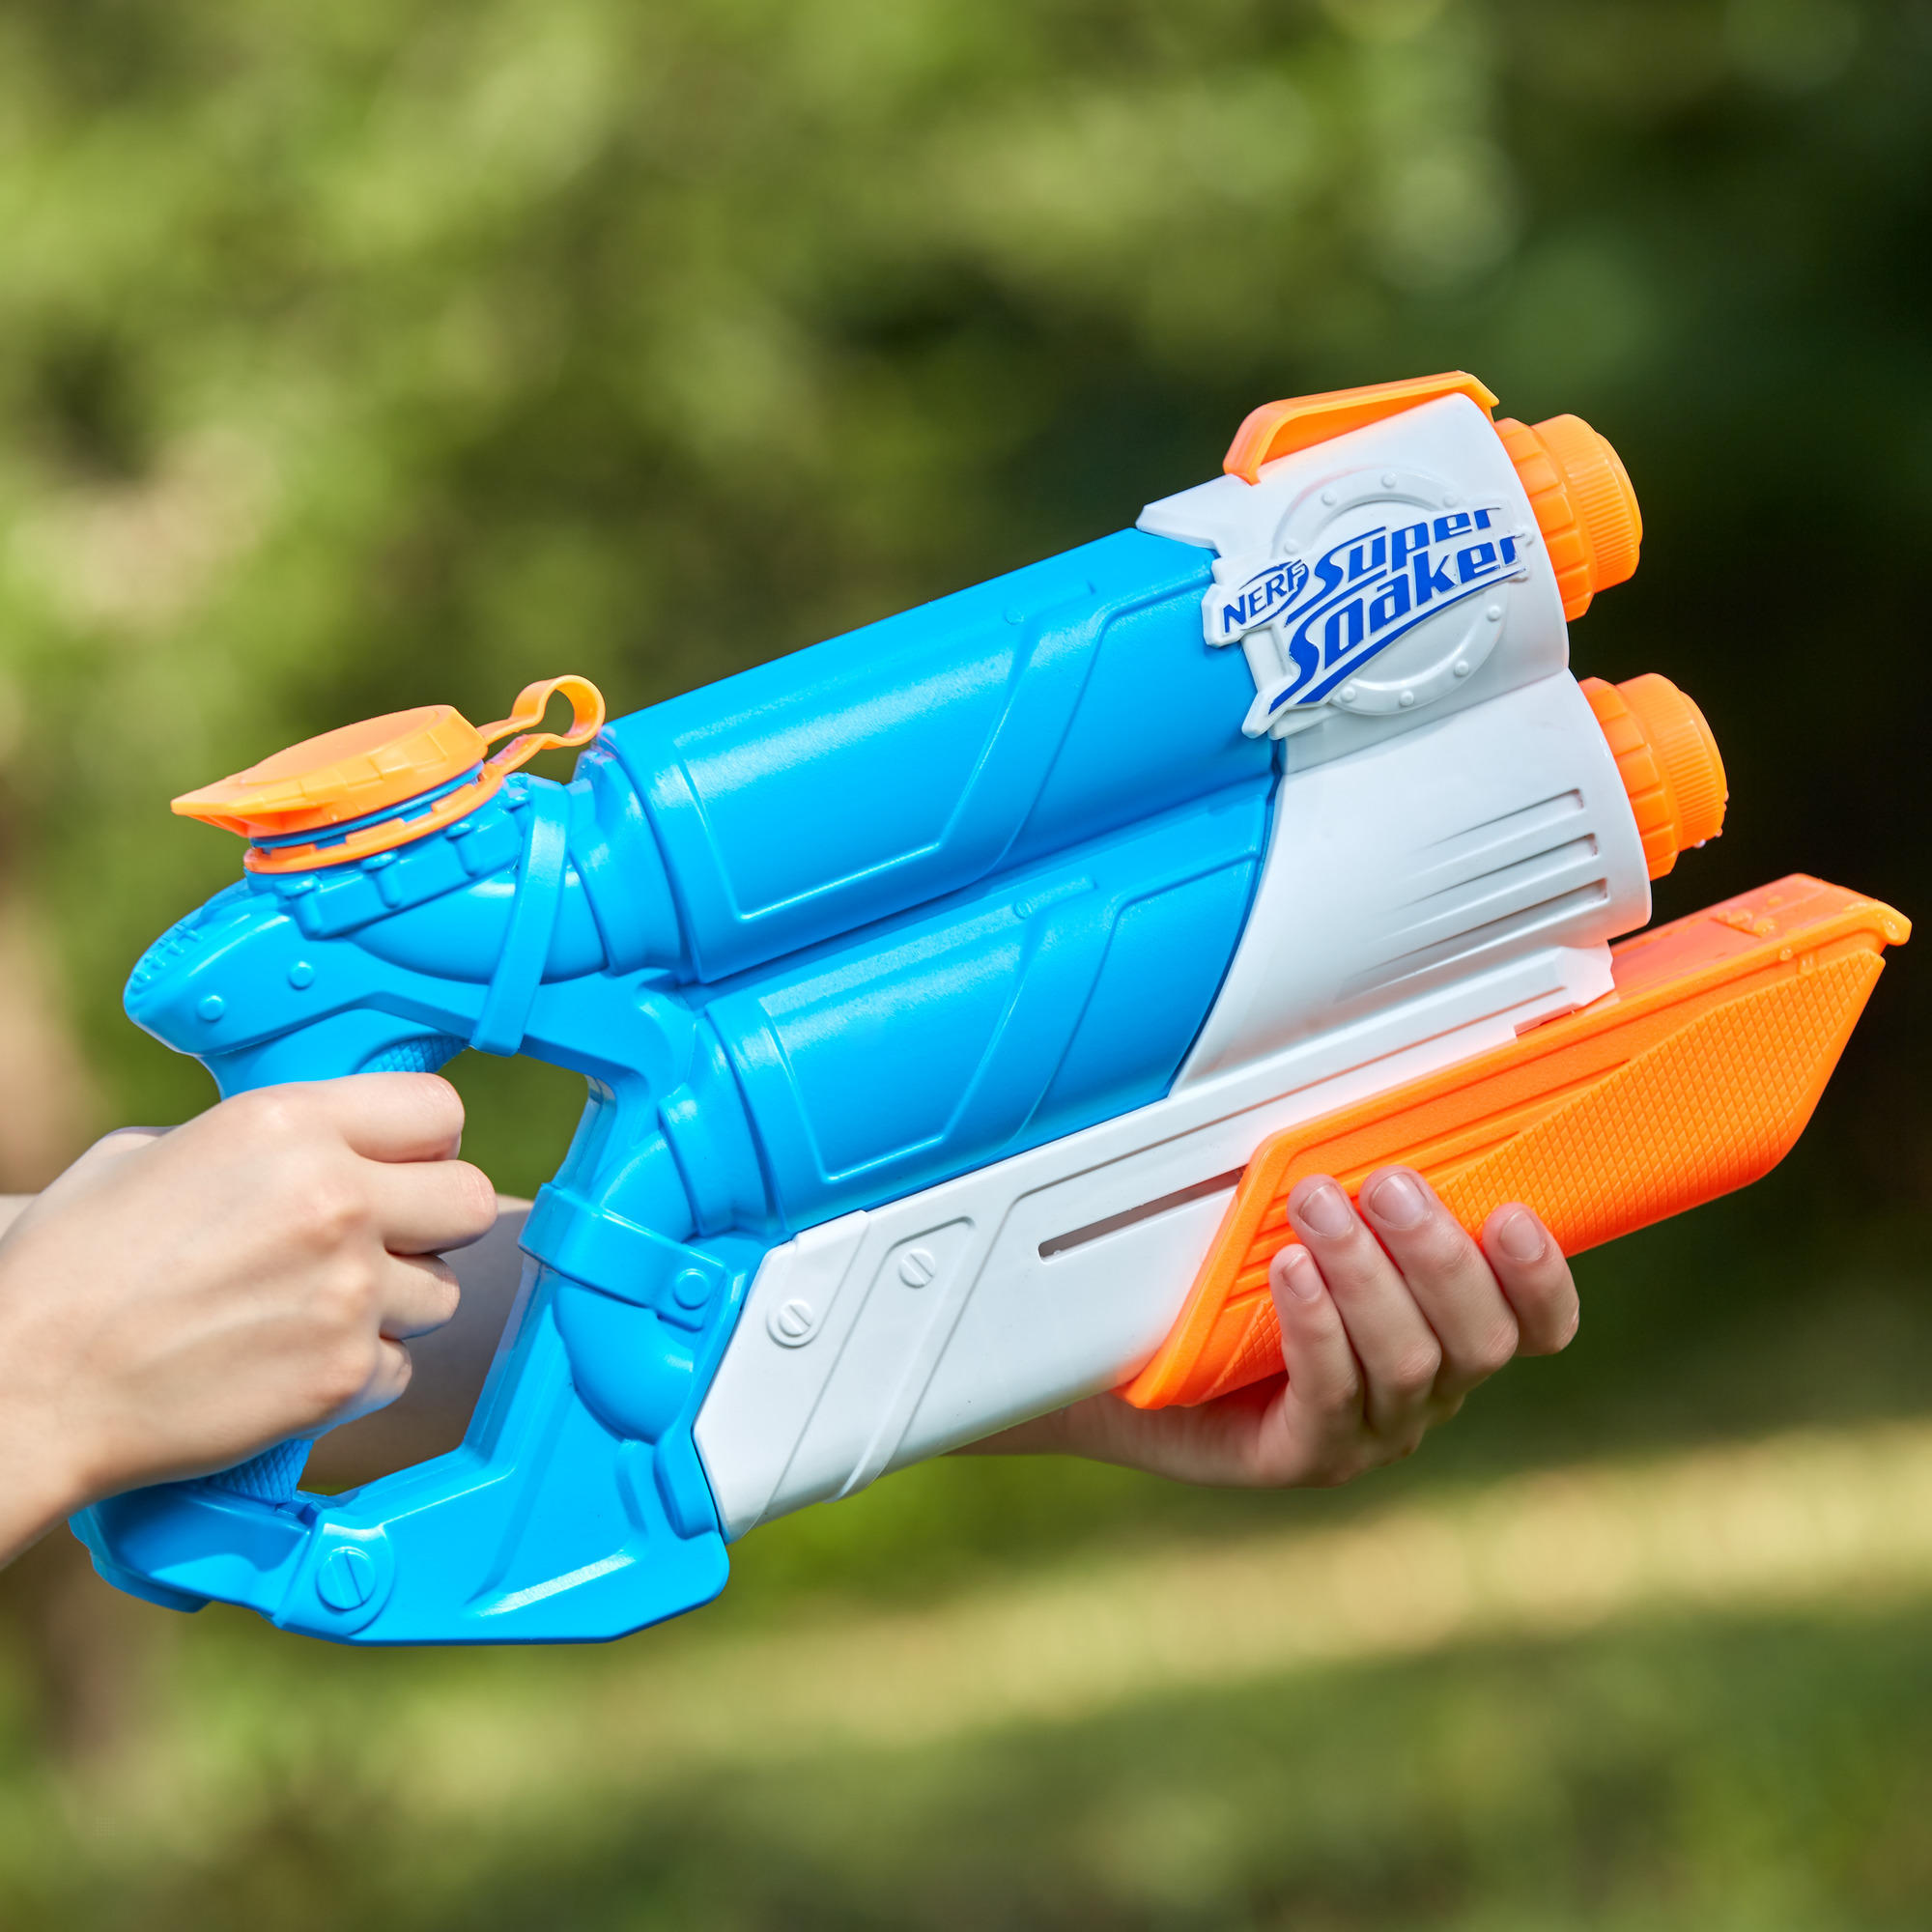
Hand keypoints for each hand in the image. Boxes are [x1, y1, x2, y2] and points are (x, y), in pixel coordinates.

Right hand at [0, 1074, 494, 1562]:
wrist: (27, 1390)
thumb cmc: (69, 1270)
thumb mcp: (150, 1153)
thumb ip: (259, 1143)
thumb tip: (322, 1144)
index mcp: (287, 1125)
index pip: (439, 1110)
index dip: (425, 1142)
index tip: (400, 1165)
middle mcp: (334, 1199)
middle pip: (470, 1200)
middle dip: (433, 1222)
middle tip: (381, 1241)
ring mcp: (346, 1291)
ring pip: (441, 1292)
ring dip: (395, 1303)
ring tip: (313, 1310)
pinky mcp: (343, 1374)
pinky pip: (401, 1366)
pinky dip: (359, 1371)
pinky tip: (291, 1363)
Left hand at [970, 1166, 1577, 1486]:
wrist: (1129, 1362)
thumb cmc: (1229, 1281)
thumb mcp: (1305, 1221)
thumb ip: (1357, 1185)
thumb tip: (1375, 1106)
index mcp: (1448, 1332)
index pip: (1536, 1323)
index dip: (1540, 1276)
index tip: (1512, 1213)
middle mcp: (1424, 1391)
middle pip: (1480, 1341)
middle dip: (1439, 1255)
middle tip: (1387, 1186)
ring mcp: (1369, 1432)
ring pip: (1406, 1364)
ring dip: (1367, 1276)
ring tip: (1316, 1207)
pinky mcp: (1305, 1457)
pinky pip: (1329, 1396)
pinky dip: (1316, 1327)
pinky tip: (1291, 1273)